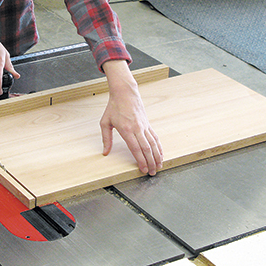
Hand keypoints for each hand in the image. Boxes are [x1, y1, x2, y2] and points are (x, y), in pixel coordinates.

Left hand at [100, 60, 162, 174]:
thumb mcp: (105, 122)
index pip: (135, 148)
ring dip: (157, 156)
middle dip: (151, 162)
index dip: (141, 160)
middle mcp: (137, 128)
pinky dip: (159, 147)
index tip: (143, 169)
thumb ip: (106, 139)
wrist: (125, 92)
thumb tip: (105, 152)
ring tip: (159, 166)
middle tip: (152, 173)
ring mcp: (144, 126)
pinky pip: (155, 137)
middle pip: (146, 148)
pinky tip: (160, 154)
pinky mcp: (147, 124)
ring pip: (153, 144)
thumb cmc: (113, 107)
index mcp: (126, 129)